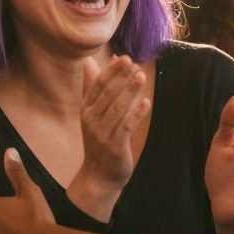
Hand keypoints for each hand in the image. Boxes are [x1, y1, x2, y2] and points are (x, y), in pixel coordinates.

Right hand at [68, 55, 150, 219]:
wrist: (99, 175)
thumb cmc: (98, 139)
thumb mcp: (91, 113)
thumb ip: (91, 87)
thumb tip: (89, 62)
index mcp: (86, 110)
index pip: (98, 86)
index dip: (111, 71)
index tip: (123, 57)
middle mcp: (91, 120)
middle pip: (107, 94)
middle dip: (120, 77)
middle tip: (134, 63)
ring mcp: (102, 134)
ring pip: (117, 108)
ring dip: (130, 91)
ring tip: (141, 76)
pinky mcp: (115, 146)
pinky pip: (126, 126)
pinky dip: (136, 114)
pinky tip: (146, 102)